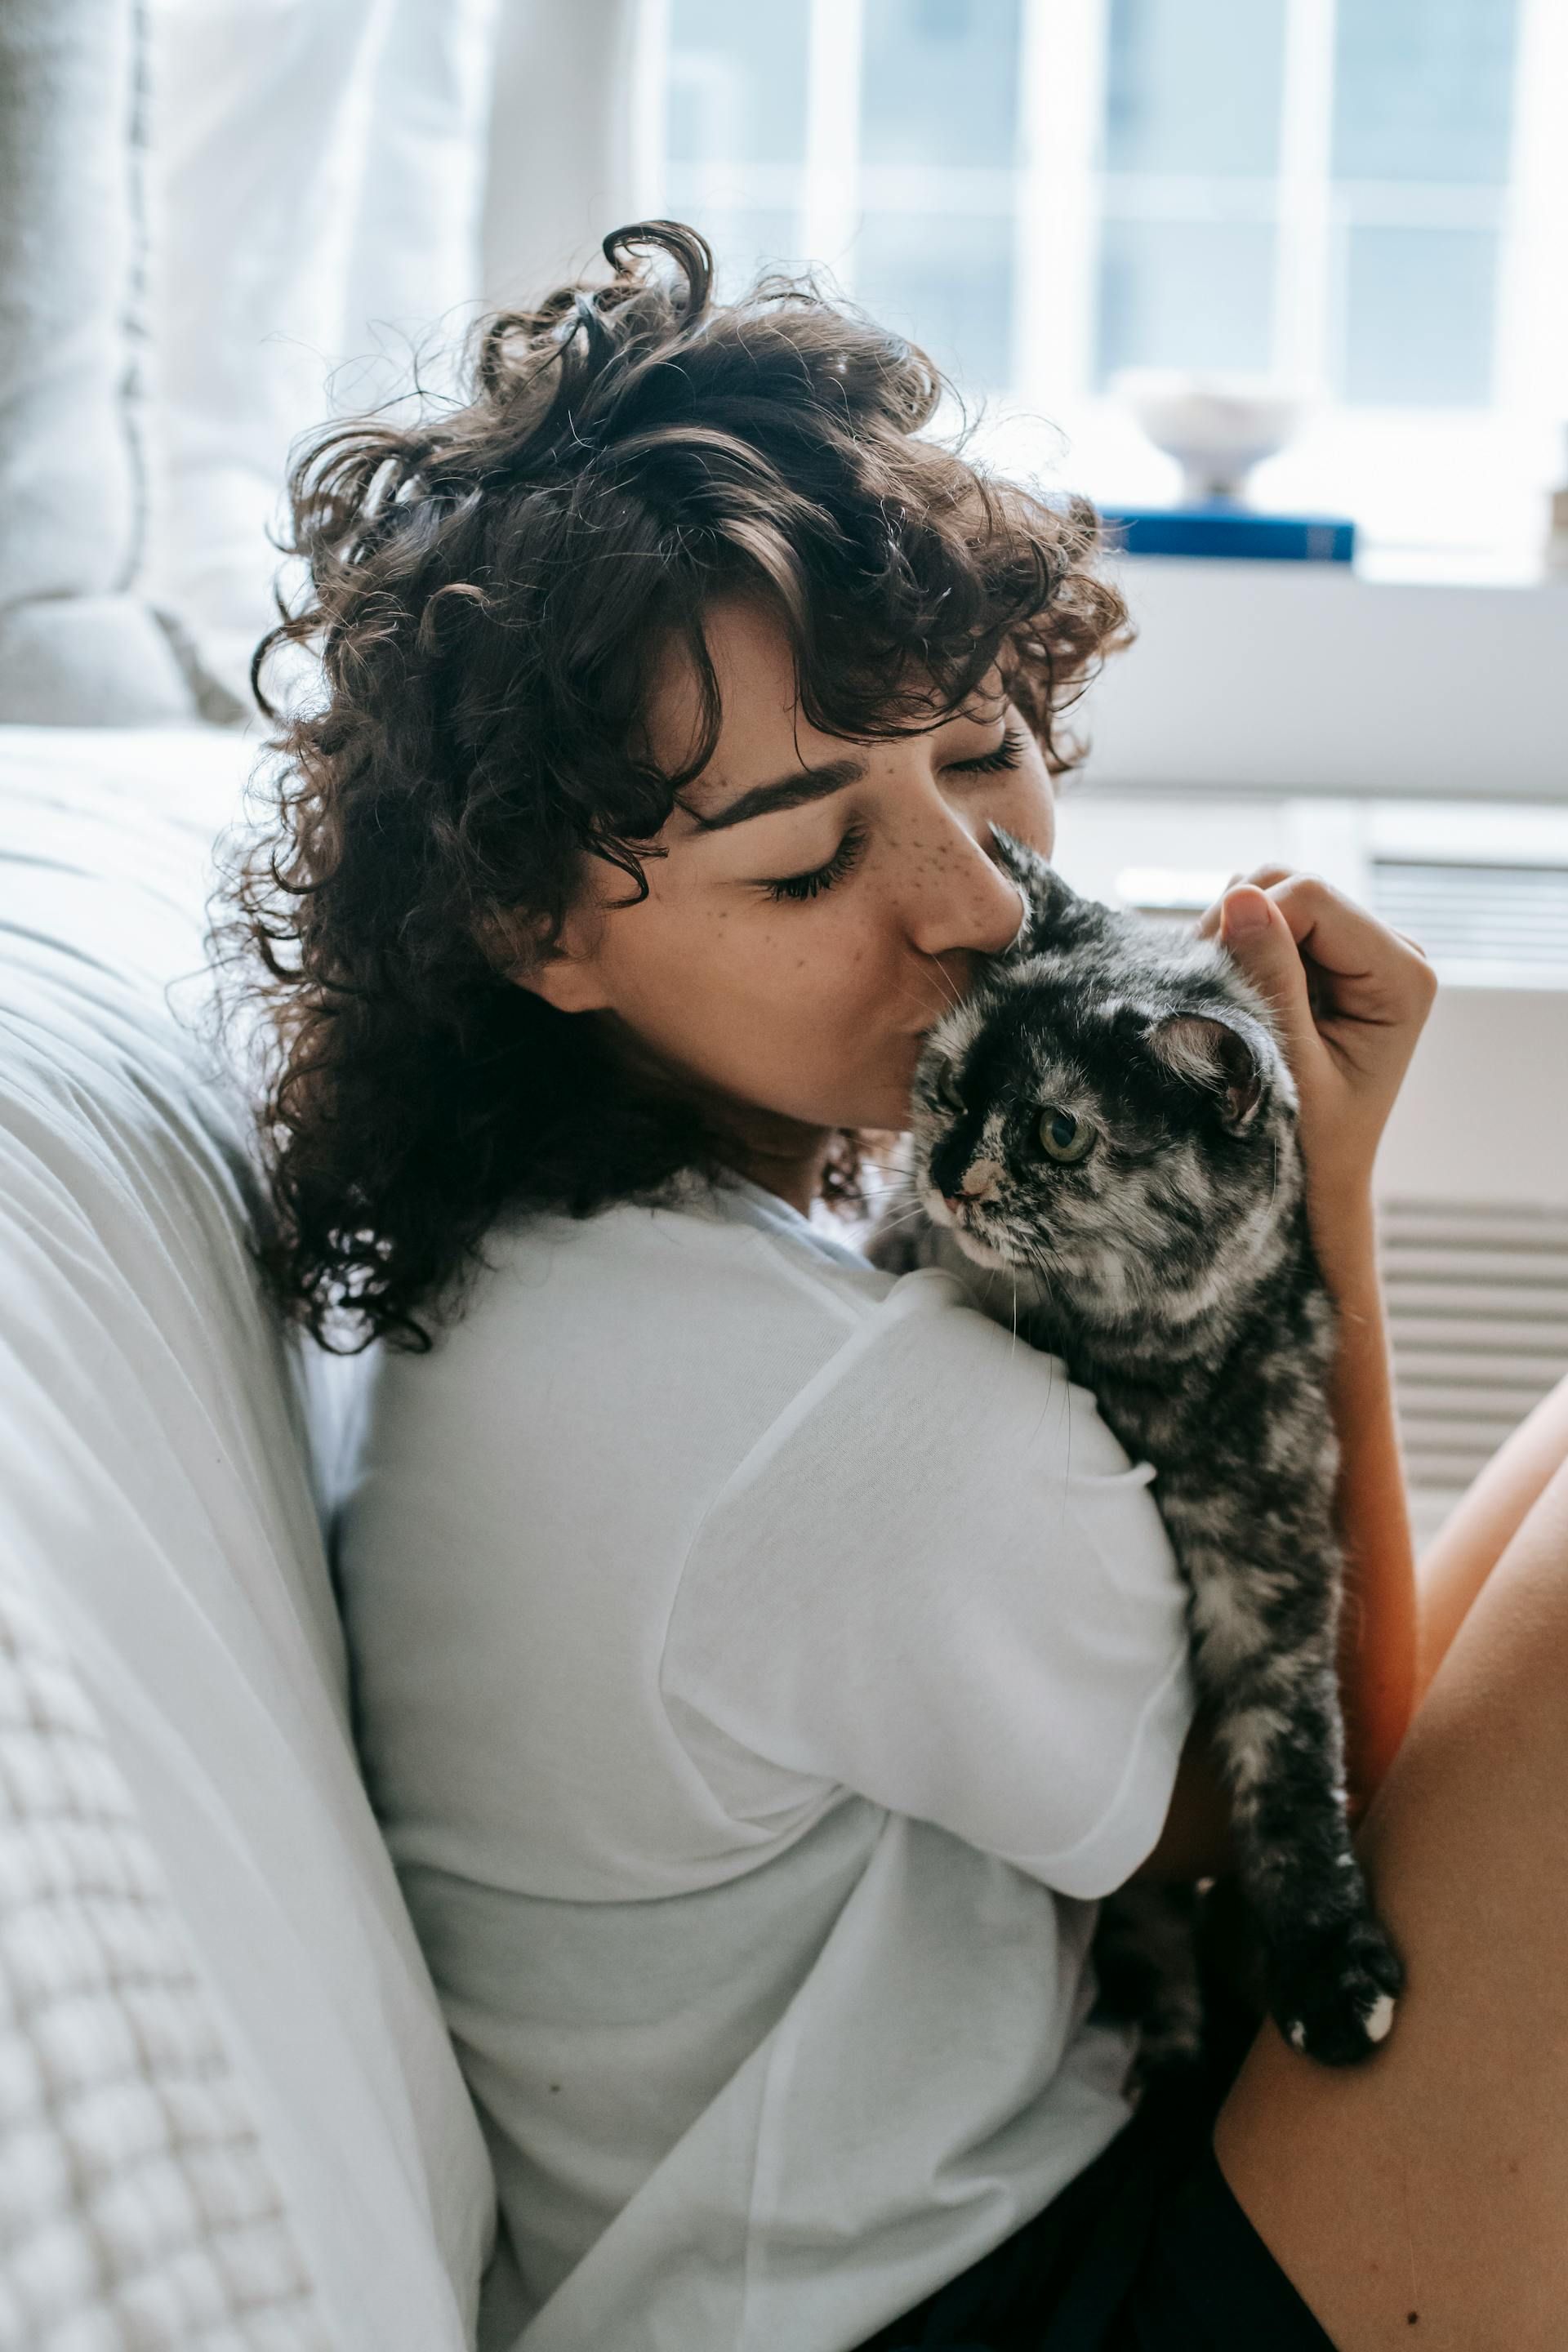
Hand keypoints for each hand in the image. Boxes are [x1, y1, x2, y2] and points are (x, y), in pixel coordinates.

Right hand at [1195, 868, 1436, 1209]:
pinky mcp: (1324, 950)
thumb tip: (1240, 896)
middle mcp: (1391, 949)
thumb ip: (1269, 980)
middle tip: (1213, 996)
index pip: (1309, 897)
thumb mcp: (1288, 1067)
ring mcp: (1357, 946)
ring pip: (1270, 889)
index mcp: (1403, 976)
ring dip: (1231, 935)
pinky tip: (1238, 996)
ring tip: (1229, 1003)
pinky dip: (1234, 943)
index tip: (1212, 986)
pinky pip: (1263, 912)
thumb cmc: (1311, 1141)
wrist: (1317, 1178)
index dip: (1247, 925)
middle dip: (1236, 927)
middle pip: (1290, 882)